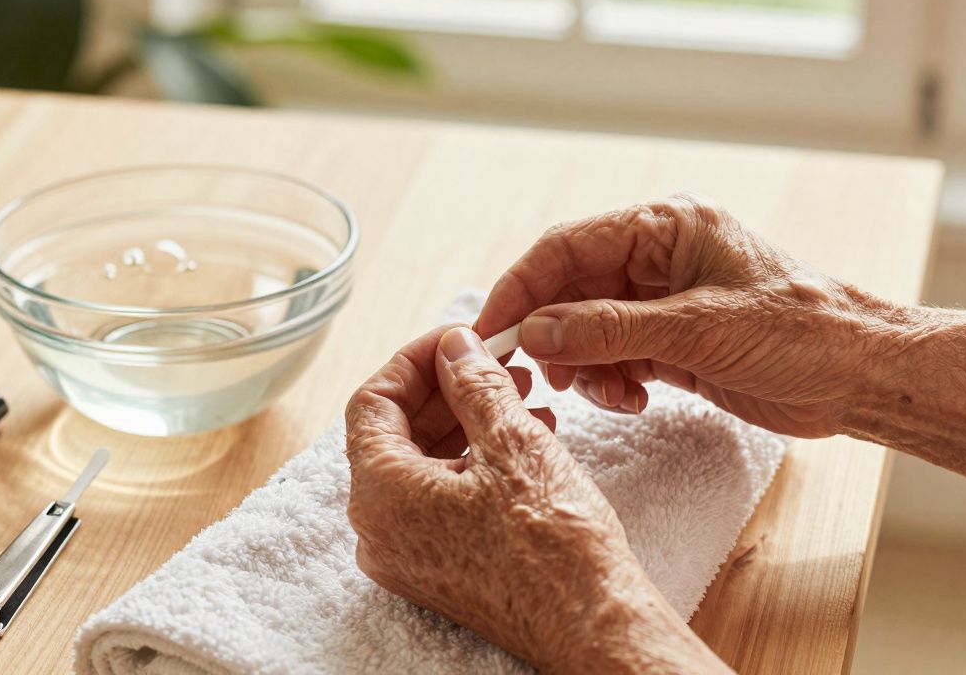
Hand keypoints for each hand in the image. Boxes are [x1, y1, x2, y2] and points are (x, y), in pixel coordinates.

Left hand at [345, 325, 728, 673]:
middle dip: (447, 390)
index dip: (415, 360)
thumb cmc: (553, 541)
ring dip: (467, 422)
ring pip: (421, 465)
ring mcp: (406, 556)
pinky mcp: (438, 571)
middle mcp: (378, 530)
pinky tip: (523, 439)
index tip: (458, 339)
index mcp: (379, 494)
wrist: (592, 625)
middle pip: (394, 433)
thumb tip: (454, 346)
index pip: (372, 402)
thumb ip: (472, 383)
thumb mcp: (512, 441)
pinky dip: (473, 462)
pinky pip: (439, 500)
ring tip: (521, 395)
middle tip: (494, 361)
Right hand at [476, 194, 897, 438]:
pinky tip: (633, 399)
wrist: (861, 377)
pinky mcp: (670, 340)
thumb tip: (536, 332)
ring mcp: (662, 299)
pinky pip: (613, 355)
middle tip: (540, 377)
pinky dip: (610, 380)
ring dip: (584, 365)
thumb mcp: (698, 330)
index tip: (491, 331)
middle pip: (570, 288)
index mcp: (666, 226)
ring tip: (611, 395)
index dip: (522, 287)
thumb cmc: (799, 334)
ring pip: (586, 327)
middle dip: (553, 334)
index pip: (567, 246)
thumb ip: (609, 329)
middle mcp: (657, 256)